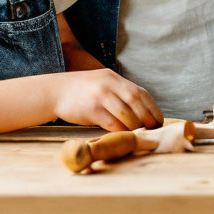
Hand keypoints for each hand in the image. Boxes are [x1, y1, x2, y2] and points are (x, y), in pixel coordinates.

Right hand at [48, 69, 162, 130]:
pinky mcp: (91, 110)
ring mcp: (100, 96)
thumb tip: (141, 112)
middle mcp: (109, 84)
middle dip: (147, 117)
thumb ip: (118, 92)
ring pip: (125, 114)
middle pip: (136, 101)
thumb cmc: (81, 91)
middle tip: (152, 129)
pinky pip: (111, 123)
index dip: (152, 107)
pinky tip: (122, 135)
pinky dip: (120, 131)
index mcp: (114, 77)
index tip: (158, 119)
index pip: (140, 92)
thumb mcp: (101, 83)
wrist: (55, 92)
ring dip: (134, 126)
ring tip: (137, 133)